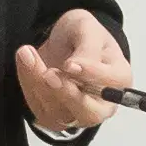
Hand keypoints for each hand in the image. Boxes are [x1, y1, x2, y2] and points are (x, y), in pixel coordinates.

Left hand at [15, 9, 130, 133]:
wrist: (63, 42)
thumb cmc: (82, 36)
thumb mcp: (87, 28)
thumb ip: (87, 47)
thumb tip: (76, 67)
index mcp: (119, 79)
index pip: (112, 83)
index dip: (91, 75)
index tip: (70, 64)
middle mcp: (102, 104)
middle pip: (89, 113)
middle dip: (66, 94)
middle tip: (49, 74)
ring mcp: (77, 114)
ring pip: (59, 112)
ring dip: (39, 85)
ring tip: (27, 54)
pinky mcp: (53, 117)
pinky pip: (39, 108)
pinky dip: (28, 85)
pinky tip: (26, 62)